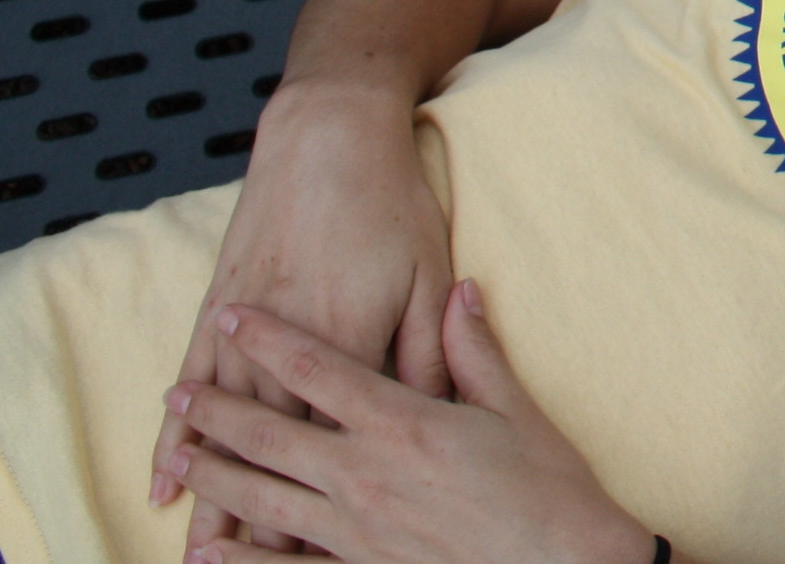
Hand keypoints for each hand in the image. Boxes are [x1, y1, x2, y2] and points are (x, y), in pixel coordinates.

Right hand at [151, 84, 457, 551]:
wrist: (328, 136)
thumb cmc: (393, 205)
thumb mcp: (429, 274)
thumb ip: (432, 348)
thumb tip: (437, 408)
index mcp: (355, 340)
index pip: (339, 440)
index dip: (330, 497)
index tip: (319, 554)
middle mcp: (294, 345)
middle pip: (275, 449)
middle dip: (261, 516)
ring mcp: (249, 329)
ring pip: (227, 429)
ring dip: (213, 492)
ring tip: (199, 552)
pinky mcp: (222, 308)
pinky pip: (195, 388)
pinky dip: (176, 436)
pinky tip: (164, 478)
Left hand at [163, 287, 653, 563]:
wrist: (563, 563)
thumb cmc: (547, 487)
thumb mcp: (516, 408)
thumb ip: (474, 352)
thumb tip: (461, 291)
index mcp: (403, 424)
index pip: (319, 370)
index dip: (271, 340)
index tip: (235, 315)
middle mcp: (365, 473)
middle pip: (271, 433)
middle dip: (219, 409)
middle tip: (178, 390)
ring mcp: (355, 528)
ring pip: (264, 495)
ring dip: (215, 473)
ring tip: (182, 454)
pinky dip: (241, 559)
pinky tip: (209, 551)